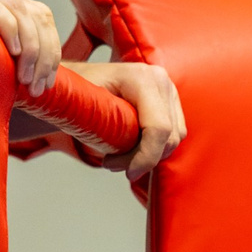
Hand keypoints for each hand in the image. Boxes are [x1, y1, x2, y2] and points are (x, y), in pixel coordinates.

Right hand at [0, 0, 64, 130]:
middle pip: (35, 13)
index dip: (51, 49)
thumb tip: (54, 79)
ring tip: (24, 79)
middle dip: (45, 52)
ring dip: (30, 47)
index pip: (40, 17)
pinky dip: (8, 27)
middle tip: (37, 85)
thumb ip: (18, 68)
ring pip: (18, 10)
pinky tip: (12, 52)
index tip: (46, 84)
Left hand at [85, 58, 184, 180]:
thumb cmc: (77, 93)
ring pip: (174, 138)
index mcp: (141, 78)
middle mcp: (160, 80)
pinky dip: (155, 148)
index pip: (158, 127)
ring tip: (118, 157)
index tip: (128, 173)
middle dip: (143, 159)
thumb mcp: (83, 106)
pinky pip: (175, 135)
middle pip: (169, 136)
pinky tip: (131, 148)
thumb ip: (99, 124)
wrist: (80, 82)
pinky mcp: (171, 101)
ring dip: (149, 156)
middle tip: (111, 164)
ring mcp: (169, 89)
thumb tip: (108, 153)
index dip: (146, 157)